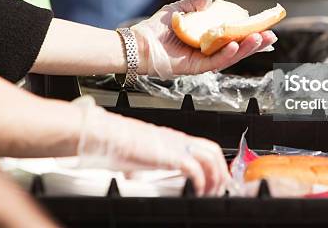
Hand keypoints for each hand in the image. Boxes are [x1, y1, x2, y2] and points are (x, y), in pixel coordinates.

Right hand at [75, 96, 229, 195]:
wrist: (105, 135)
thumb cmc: (115, 142)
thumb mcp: (137, 155)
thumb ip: (142, 164)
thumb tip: (133, 178)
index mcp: (172, 138)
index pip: (204, 147)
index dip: (215, 163)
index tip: (217, 178)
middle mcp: (177, 139)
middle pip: (213, 150)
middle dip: (221, 171)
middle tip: (220, 188)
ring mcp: (174, 146)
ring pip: (210, 157)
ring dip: (215, 177)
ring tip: (211, 193)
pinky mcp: (168, 156)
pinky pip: (194, 169)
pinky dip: (201, 181)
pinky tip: (197, 191)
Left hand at [131, 0, 276, 78]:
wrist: (138, 43)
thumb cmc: (156, 29)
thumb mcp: (178, 10)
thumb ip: (194, 3)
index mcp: (206, 39)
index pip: (232, 36)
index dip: (248, 32)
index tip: (265, 26)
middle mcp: (207, 51)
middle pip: (236, 48)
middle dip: (255, 42)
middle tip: (271, 35)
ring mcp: (202, 61)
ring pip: (230, 57)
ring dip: (246, 49)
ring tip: (260, 40)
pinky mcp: (194, 68)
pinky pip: (214, 62)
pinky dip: (226, 55)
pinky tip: (236, 47)